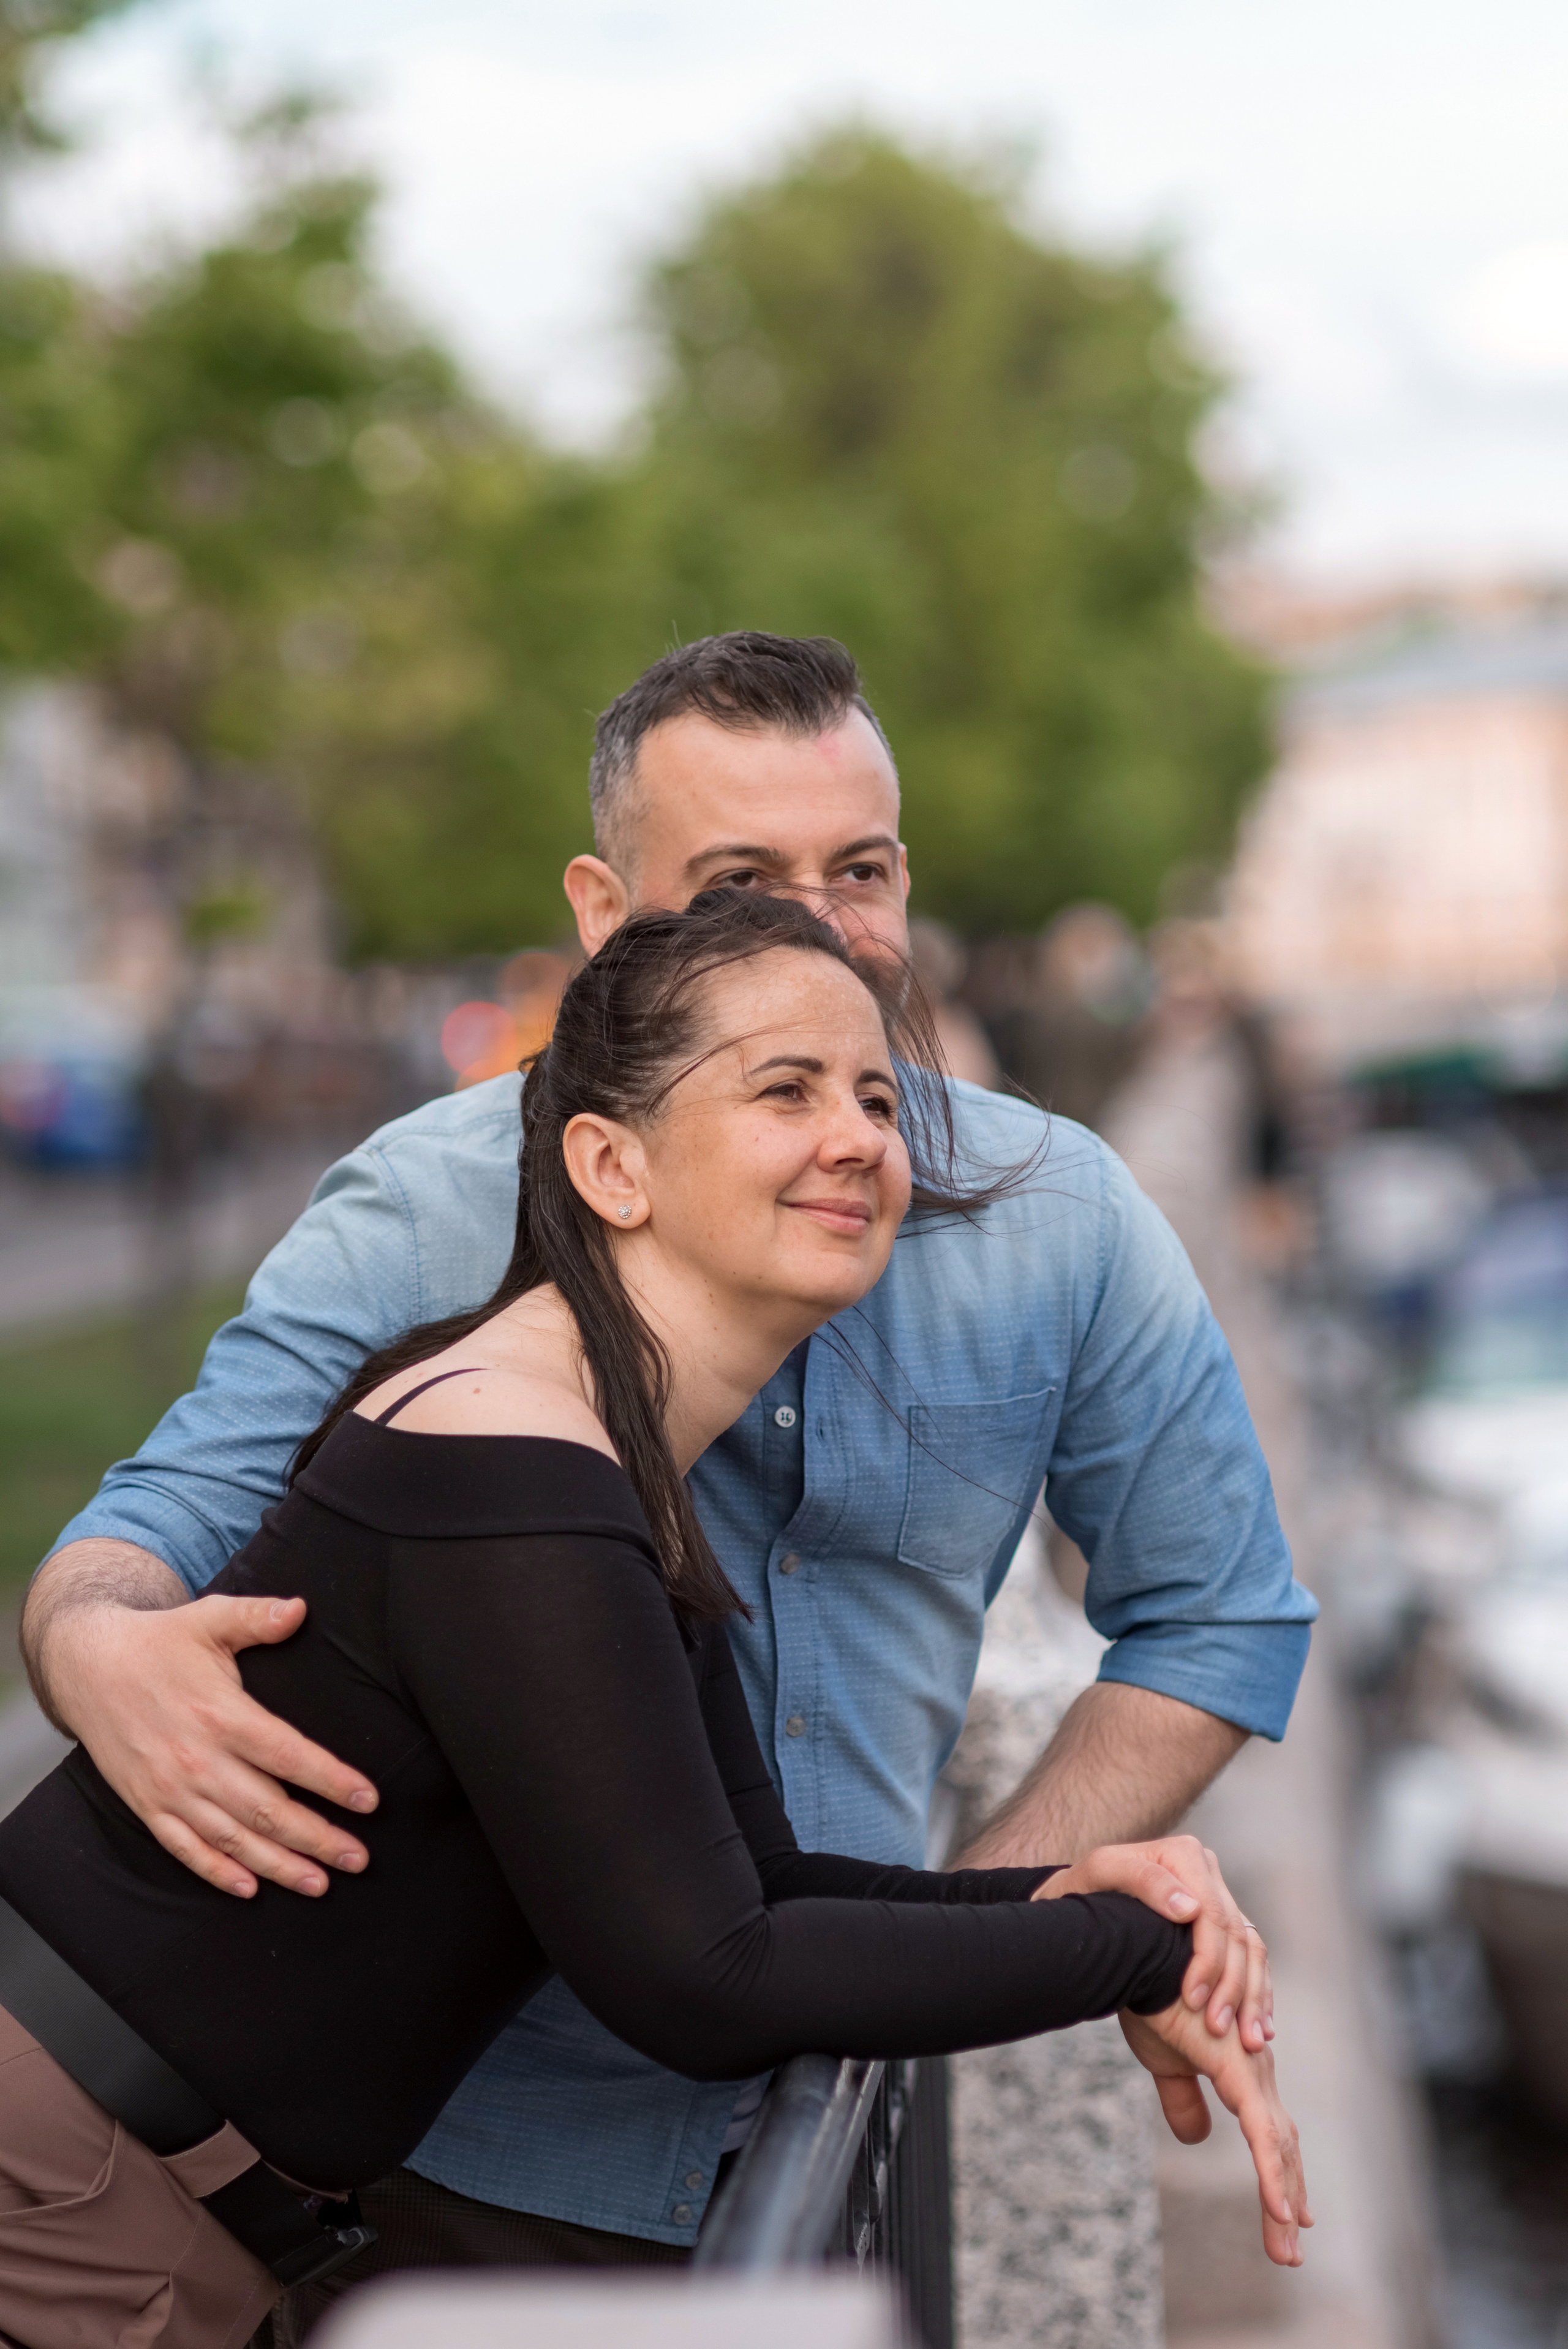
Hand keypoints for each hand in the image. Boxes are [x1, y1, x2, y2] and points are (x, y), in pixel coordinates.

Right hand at [41, 1595, 377, 1898]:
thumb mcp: (209, 1618)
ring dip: (278, 1865)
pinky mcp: (148, 1805)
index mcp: (221, 1715)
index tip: (369, 1800)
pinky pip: (184, 1849)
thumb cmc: (158, 1643)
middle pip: (267, 1809)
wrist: (87, 1668)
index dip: (332, 1781)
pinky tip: (248, 1889)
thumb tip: (299, 1609)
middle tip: (358, 1859)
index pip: (288, 1756)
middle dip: (317, 1838)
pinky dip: (216, 1873)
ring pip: (232, 1839)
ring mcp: (170, 1789)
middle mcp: (197, 1760)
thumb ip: (257, 1615)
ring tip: (319, 1882)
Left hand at [1034, 1834, 1272, 2049]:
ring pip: (1252, 1951)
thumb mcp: (1104, 1873)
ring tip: (1250, 2041)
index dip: (1208, 1961)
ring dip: (1253, 1999)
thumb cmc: (1087, 1887)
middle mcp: (1208, 1874)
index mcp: (1185, 1856)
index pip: (1212, 1914)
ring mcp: (1220, 1898)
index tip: (1193, 2003)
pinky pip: (1253, 1960)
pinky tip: (1260, 2026)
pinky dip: (1259, 1995)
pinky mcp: (1225, 1924)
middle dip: (1232, 1989)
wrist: (1082, 1896)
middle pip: (1236, 1936)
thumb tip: (1189, 1908)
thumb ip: (1145, 1881)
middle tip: (1219, 2031)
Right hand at [1119, 1998, 1309, 2267]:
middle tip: (1292, 2248)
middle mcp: (1255, 2072)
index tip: (1291, 2215)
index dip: (1279, 2174)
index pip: (1267, 2133)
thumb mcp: (1163, 2064)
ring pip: (1278, 2151)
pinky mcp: (1240, 2077)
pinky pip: (1264, 2138)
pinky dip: (1275, 2178)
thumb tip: (1198, 2139)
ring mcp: (1252, 2075)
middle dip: (1288, 2198)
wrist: (1143, 1962)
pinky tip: (1282, 2211)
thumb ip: (1183, 2100)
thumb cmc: (1152, 2001)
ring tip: (1288, 2249)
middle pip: (1281, 2147)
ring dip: (1284, 2201)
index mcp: (1240, 2071)